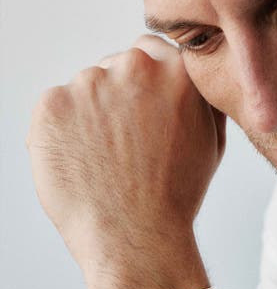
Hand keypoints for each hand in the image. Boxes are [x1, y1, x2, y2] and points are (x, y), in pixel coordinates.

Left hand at [26, 35, 225, 286]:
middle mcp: (134, 67)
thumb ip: (201, 99)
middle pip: (115, 67)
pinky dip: (62, 132)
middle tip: (124, 144)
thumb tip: (192, 79)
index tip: (141, 108)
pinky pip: (54, 110)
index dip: (144, 83)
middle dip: (116, 97)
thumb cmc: (174, 198)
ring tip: (103, 161)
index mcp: (177, 71)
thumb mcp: (212, 141)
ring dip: (89, 115)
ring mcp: (89, 84)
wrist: (136, 237)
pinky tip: (81, 164)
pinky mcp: (52, 105)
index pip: (151, 51)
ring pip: (84, 91)